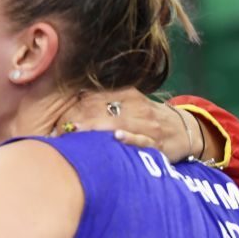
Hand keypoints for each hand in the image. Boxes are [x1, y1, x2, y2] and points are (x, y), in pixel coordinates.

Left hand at [60, 88, 192, 154]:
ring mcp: (146, 125)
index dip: (71, 110)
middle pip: (100, 110)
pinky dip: (130, 139)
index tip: (55, 123)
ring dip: (95, 130)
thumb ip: (99, 102)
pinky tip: (117, 138)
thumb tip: (65, 108)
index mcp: (124, 94)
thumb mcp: (125, 102)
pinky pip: (143, 140)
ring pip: (118, 123)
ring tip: (76, 133)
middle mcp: (134, 107)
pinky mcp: (157, 143)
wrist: (183, 129)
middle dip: (77, 120)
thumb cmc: (144, 117)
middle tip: (58, 132)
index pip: (92, 98)